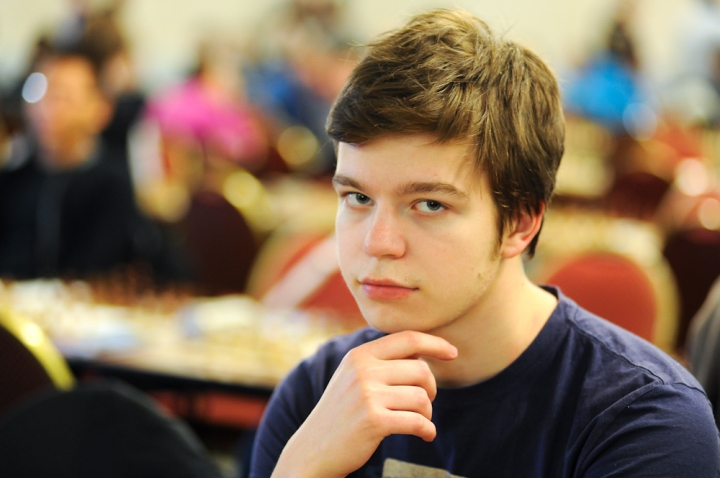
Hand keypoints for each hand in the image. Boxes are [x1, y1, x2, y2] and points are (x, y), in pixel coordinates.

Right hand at [271, 330, 457, 477]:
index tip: (452, 353)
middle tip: (425, 402)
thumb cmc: (342, 413)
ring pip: (422, 397)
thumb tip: (423, 353)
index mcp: (360, 355)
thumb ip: (382, 362)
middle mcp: (363, 370)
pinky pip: (417, 421)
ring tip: (420, 421)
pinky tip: (426, 435)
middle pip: (421, 370)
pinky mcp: (374, 421)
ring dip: (428, 413)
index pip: (407, 339)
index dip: (435, 344)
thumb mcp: (354, 377)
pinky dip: (428, 430)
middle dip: (431, 388)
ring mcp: (367, 395)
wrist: (313, 449)